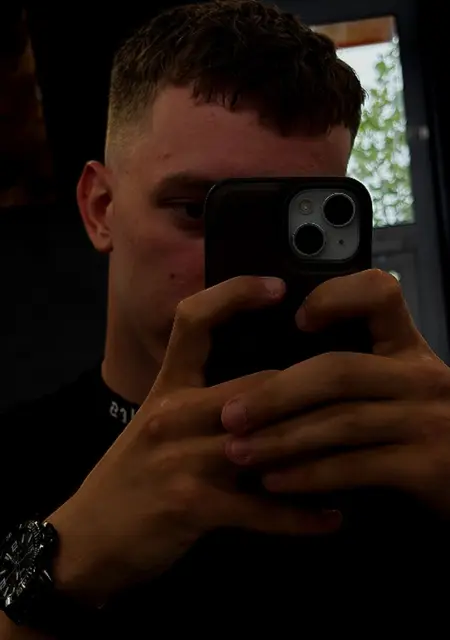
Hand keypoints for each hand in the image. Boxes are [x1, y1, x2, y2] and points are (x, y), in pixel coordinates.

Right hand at [47, 276, 338, 606]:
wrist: (86, 539)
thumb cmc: (127, 478)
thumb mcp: (155, 426)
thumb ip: (199, 403)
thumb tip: (262, 391)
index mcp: (167, 388)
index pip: (194, 321)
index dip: (233, 294)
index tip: (276, 286)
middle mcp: (175, 413)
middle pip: (256, 385)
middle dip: (309, 393)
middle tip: (354, 394)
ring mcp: (183, 459)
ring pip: (268, 442)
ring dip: (316, 453)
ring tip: (357, 453)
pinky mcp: (192, 505)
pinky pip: (261, 510)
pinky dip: (300, 517)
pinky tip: (331, 520)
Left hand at [222, 269, 449, 517]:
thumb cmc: (423, 429)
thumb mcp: (399, 390)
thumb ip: (357, 374)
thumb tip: (278, 375)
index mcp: (408, 348)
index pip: (381, 295)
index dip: (337, 296)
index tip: (298, 319)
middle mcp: (420, 376)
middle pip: (338, 371)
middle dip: (276, 393)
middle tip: (229, 413)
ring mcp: (427, 420)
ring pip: (341, 421)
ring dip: (281, 439)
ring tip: (238, 452)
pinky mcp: (428, 466)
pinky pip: (355, 467)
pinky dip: (309, 475)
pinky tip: (275, 482)